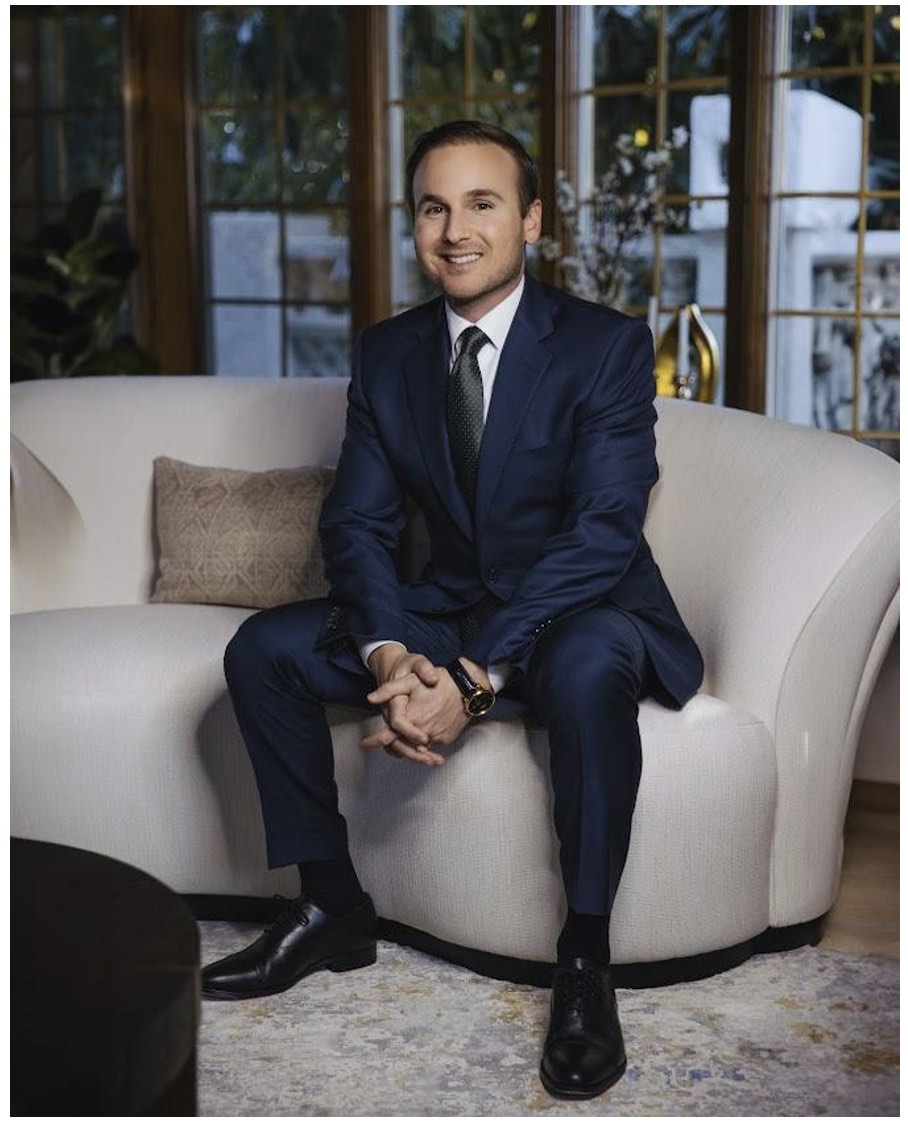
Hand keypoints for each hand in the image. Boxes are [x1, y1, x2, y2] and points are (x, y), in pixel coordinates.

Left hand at [365, 656, 491, 759]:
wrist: (467, 688)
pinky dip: (427, 742)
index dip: (374, 741)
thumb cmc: (440, 682)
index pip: (387, 737)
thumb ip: (389, 690)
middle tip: (385, 743)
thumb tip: (371, 698)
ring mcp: (436, 737)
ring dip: (410, 747)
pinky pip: (433, 745)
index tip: (364, 744)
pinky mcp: (447, 739)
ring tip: (405, 741)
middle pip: (403, 748)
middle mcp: (423, 733)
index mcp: (411, 720)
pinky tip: (424, 736)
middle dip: (393, 747)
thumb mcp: (410, 680)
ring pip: (418, 748)